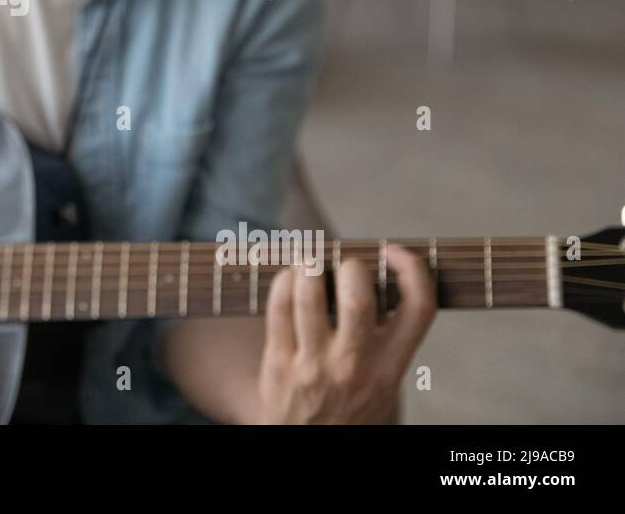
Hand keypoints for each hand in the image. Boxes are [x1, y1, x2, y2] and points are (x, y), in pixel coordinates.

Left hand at [256, 245, 435, 422]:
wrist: (311, 447)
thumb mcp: (383, 379)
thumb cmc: (349, 402)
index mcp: (391, 366)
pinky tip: (289, 279)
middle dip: (352, 266)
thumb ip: (386, 337)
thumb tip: (380, 271)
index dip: (411, 269)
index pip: (419, 308)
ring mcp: (314, 365)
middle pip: (358, 297)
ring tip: (311, 264)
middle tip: (344, 265)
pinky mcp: (279, 363)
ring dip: (309, 265)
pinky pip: (278, 307)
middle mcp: (355, 365)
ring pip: (309, 295)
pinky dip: (283, 281)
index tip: (392, 251)